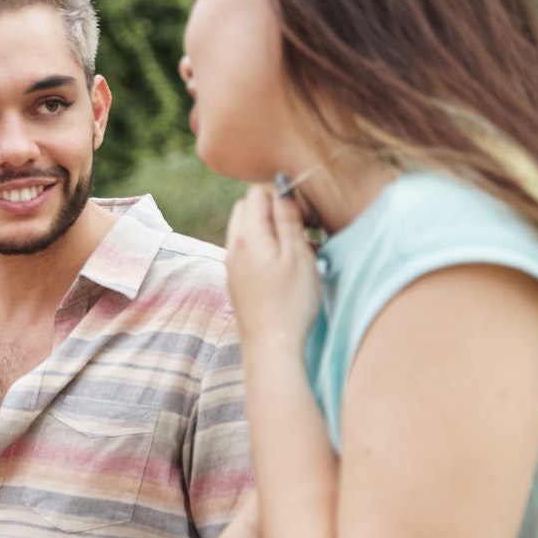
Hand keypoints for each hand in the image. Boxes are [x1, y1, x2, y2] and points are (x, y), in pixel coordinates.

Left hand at [224, 183, 321, 354]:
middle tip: (303, 230)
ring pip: (250, 233)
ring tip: (301, 253)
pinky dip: (268, 253)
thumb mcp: (298, 254)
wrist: (272, 347)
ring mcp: (232, 267)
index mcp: (247, 235)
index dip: (284, 198)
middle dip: (276, 212)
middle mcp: (233, 248)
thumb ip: (288, 218)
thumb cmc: (291, 301)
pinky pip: (250, 255)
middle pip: (249, 210)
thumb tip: (282, 190)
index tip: (305, 218)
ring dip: (274, 233)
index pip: (257, 193)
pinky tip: (288, 271)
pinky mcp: (237, 284)